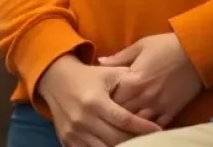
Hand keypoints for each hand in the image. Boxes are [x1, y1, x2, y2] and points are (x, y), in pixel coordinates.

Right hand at [38, 55, 162, 146]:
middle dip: (136, 141)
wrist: (54, 78)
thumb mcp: (106, 73)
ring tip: (135, 144)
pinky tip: (116, 146)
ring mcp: (74, 132)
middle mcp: (84, 118)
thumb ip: (127, 79)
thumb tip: (149, 85)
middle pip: (116, 139)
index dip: (143, 127)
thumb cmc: (86, 76)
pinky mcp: (67, 140)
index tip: (158, 129)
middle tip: (150, 140)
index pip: (124, 120)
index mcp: (95, 101)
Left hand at [100, 33, 202, 126]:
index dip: (105, 100)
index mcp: (134, 80)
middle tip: (107, 113)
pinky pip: (158, 127)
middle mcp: (145, 97)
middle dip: (115, 114)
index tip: (100, 99)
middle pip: (124, 113)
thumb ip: (119, 57)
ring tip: (122, 123)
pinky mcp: (172, 112)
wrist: (195, 53)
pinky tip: (142, 129)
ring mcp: (159, 107)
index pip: (113, 97)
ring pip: (139, 124)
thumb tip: (100, 61)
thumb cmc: (165, 46)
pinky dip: (148, 129)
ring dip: (130, 124)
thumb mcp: (139, 46)